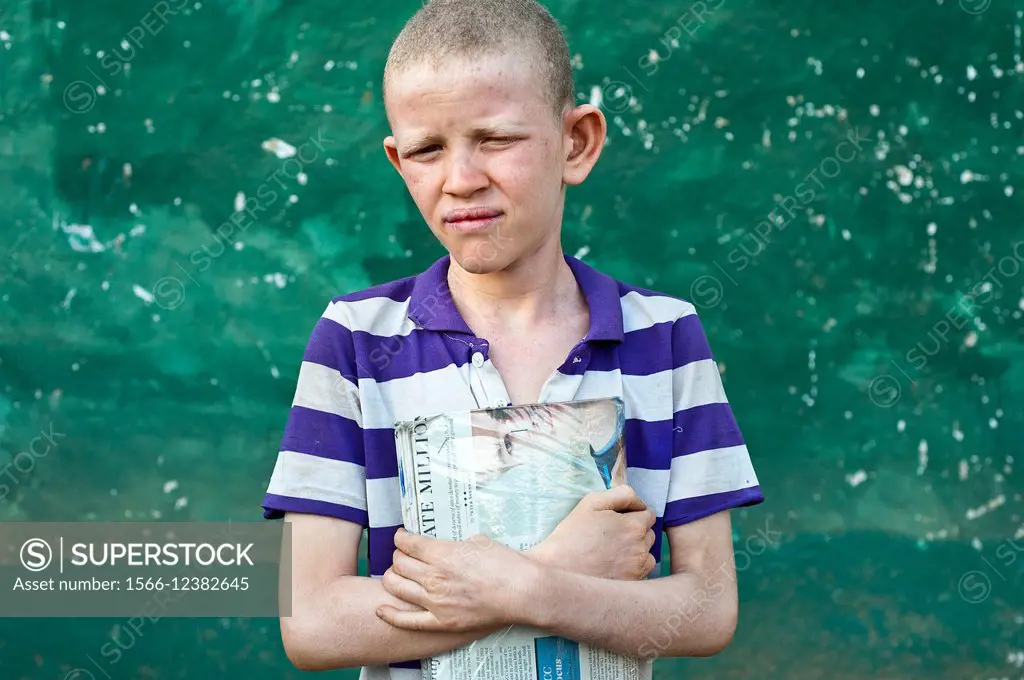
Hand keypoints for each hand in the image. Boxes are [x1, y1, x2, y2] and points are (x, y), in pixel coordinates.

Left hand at [377, 529, 538, 632]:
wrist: (523, 591)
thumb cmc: (505, 564)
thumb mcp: (478, 540)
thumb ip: (454, 544)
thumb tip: (443, 546)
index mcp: (443, 554)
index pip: (408, 543)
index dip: (401, 538)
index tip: (402, 537)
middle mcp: (435, 578)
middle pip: (399, 563)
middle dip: (398, 556)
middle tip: (404, 555)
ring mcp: (436, 602)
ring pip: (397, 587)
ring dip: (392, 577)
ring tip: (397, 574)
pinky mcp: (442, 622)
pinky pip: (407, 620)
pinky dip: (390, 614)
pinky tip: (381, 608)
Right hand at [530, 485, 656, 579]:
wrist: (558, 570)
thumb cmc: (572, 534)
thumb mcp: (591, 502)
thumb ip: (620, 494)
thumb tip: (638, 499)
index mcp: (634, 525)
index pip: (649, 515)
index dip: (634, 514)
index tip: (619, 519)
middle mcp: (641, 548)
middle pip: (650, 534)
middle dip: (637, 532)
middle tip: (613, 536)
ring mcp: (638, 569)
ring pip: (648, 555)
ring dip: (638, 551)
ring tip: (614, 553)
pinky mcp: (632, 585)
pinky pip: (642, 573)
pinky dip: (633, 569)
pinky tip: (614, 567)